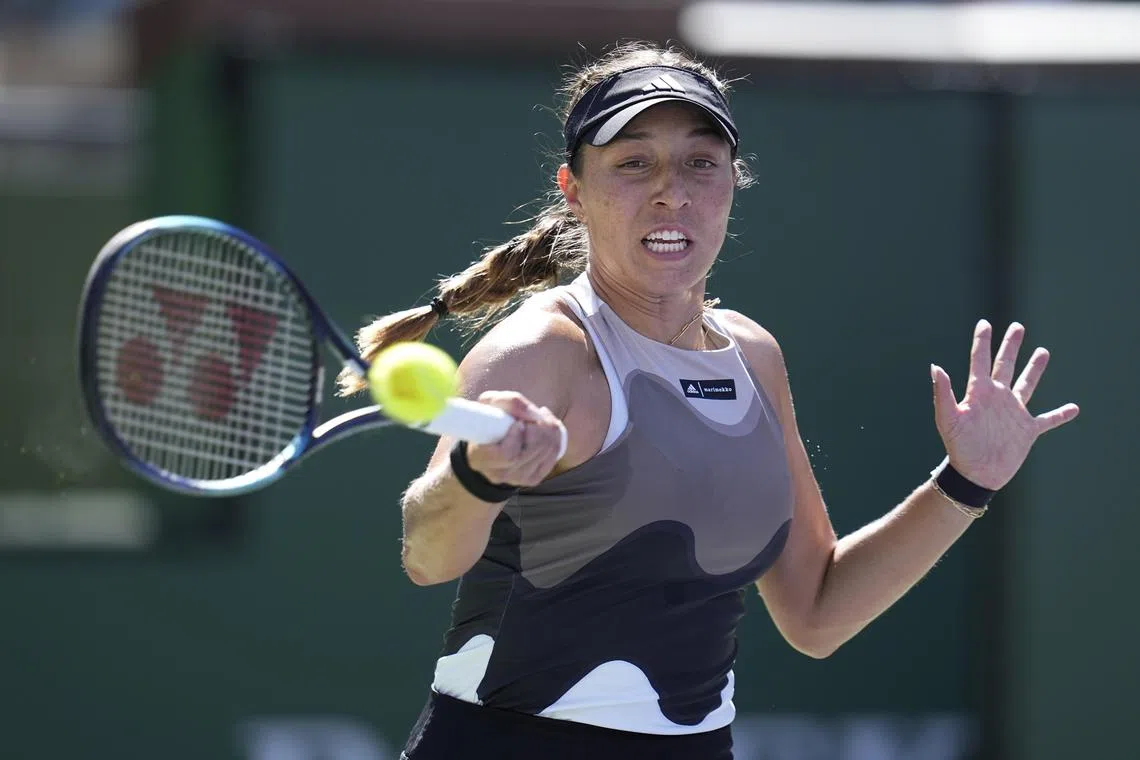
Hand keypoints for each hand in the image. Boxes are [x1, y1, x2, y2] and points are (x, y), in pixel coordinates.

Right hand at [464, 391, 564, 486]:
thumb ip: (511, 402)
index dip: (517, 437)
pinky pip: (553, 457)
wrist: (492, 436)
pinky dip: (556, 438)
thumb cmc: (489, 417)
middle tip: (534, 414)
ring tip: (541, 417)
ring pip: (545, 453)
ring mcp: (516, 479)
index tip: (518, 422)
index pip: (507, 455)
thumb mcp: (492, 401)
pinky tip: (548, 427)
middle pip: (530, 453)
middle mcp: (498, 474)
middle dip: (539, 428)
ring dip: (549, 430)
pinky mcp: (532, 479)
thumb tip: (535, 415)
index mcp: (480, 458)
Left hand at [931, 320, 1079, 490]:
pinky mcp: (1027, 431)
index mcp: (979, 393)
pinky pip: (1047, 419)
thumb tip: (935, 366)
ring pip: (1027, 384)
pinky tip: (1074, 408)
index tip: (985, 323)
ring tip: (1043, 351)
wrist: (975, 475)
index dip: (982, 341)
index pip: (980, 360)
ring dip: (1034, 369)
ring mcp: (1013, 413)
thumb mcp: (948, 418)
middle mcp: (997, 398)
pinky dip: (1060, 414)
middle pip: (1005, 365)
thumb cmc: (958, 448)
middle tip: (1017, 326)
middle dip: (1011, 346)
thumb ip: (943, 393)